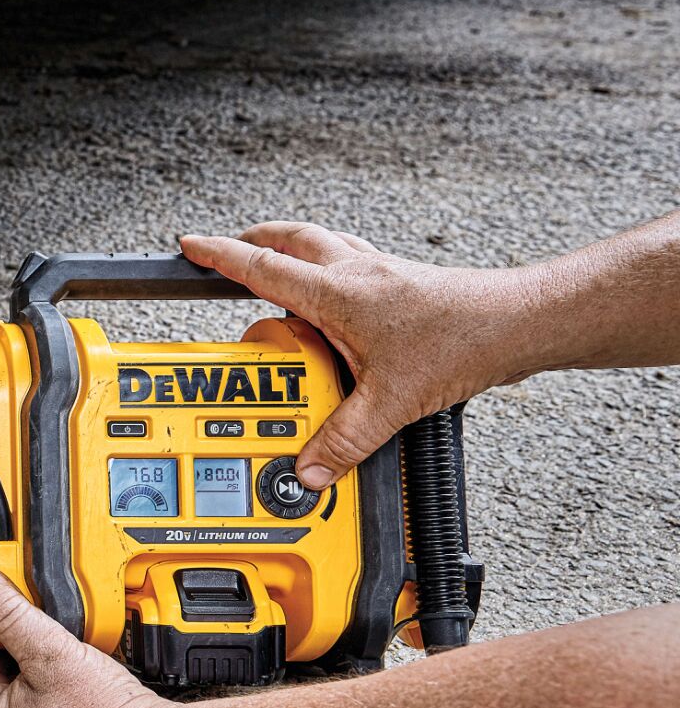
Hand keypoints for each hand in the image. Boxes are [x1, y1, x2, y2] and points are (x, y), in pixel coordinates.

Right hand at [180, 222, 547, 488]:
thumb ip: (344, 440)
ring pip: (321, 244)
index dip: (220, 257)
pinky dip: (328, 268)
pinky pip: (350, 262)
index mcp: (338, 293)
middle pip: (289, 240)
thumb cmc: (462, 343)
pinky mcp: (401, 282)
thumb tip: (310, 468)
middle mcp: (355, 273)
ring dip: (290, 249)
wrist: (517, 323)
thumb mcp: (391, 402)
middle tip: (225, 249)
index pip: (262, 269)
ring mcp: (380, 272)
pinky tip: (333, 297)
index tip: (190, 246)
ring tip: (272, 268)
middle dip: (251, 241)